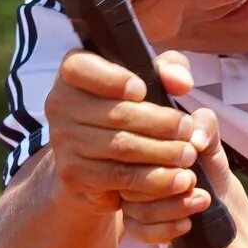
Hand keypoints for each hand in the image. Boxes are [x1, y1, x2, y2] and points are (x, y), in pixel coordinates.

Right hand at [44, 48, 209, 220]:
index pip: (80, 68)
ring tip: (188, 155)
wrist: (95, 161)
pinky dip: (153, 179)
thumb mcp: (148, 80)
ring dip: (161, 152)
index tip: (142, 90)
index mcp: (72, 72)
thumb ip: (168, 69)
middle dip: (160, 123)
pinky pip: (119, 177)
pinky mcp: (74, 174)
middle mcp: (59, 105)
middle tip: (187, 130)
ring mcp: (63, 141)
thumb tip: (181, 82)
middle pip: (115, 113)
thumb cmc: (126, 109)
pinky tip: (176, 179)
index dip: (112, 78)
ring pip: (120, 146)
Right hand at [123, 93, 234, 247]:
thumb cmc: (207, 163)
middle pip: (131, 181)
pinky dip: (167, 229)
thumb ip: (205, 125)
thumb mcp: (209, 139)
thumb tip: (194, 140)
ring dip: (175, 206)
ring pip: (140, 210)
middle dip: (167, 183)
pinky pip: (142, 232)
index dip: (162, 153)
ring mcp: (129, 201)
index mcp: (137, 145)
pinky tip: (188, 223)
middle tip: (193, 180)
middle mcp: (126, 172)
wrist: (219, 197)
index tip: (192, 154)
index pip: (132, 148)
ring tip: (202, 199)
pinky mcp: (136, 226)